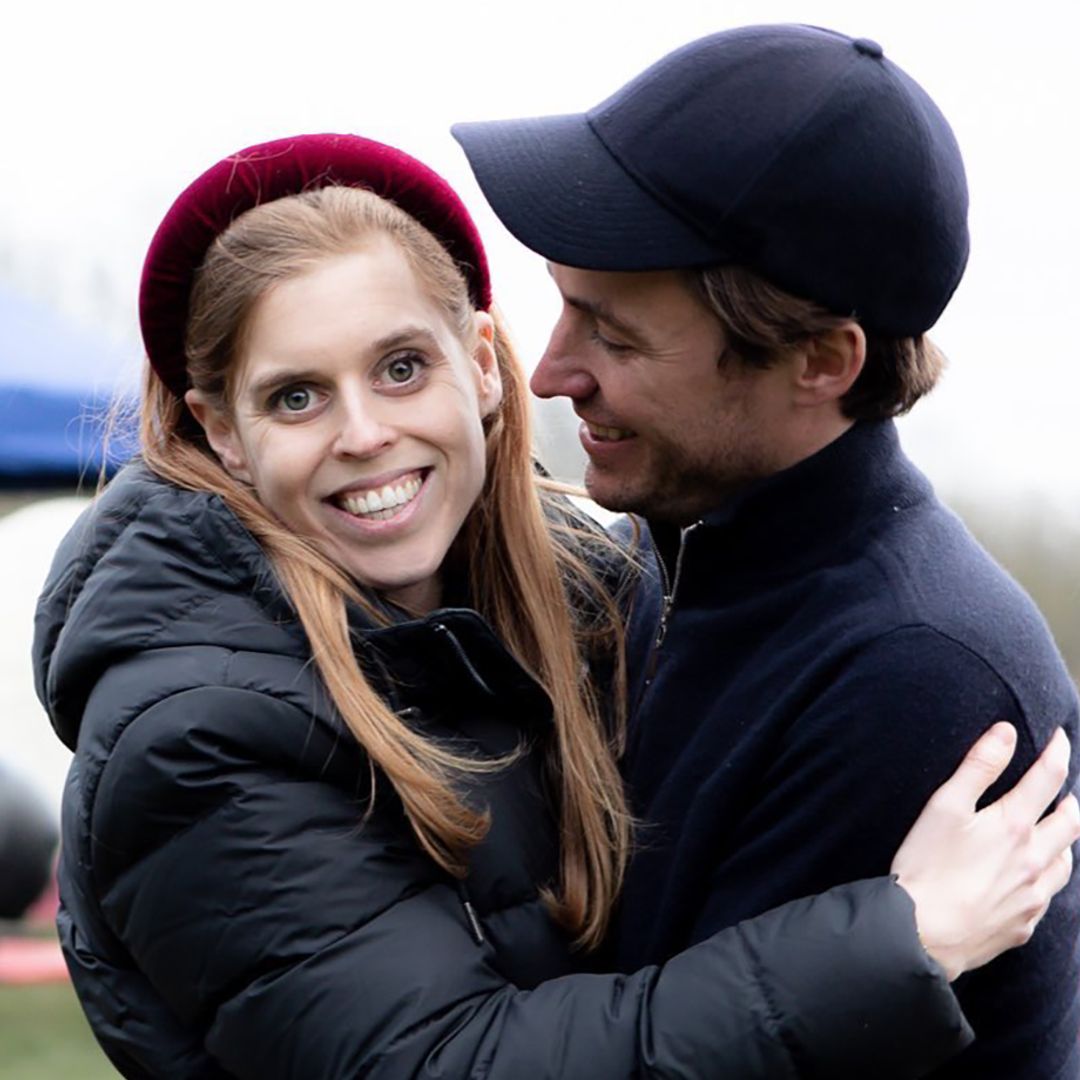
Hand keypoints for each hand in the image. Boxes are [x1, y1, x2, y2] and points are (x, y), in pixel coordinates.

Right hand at [891, 722, 1078, 980]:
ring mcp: (1032, 896)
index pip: (1047, 779)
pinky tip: (1034, 878)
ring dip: (1065, 841)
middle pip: (1068, 823)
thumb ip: (978, 766)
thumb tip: (1005, 731)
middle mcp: (1034, 860)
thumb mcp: (944, 806)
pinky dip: (1048, 877)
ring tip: (1056, 831)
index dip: (1057, 753)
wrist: (923, 933)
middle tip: (1063, 790)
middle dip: (1069, 800)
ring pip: (1065, 862)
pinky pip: (1048, 897)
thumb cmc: (927, 866)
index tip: (1060, 737)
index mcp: (1014, 826)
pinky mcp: (1023, 925)